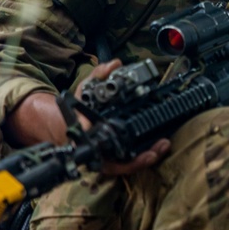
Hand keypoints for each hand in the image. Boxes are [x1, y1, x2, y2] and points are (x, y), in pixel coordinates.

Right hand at [4, 60, 169, 175]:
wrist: (66, 124)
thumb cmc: (77, 109)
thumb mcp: (85, 89)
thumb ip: (99, 75)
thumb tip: (114, 64)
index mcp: (82, 133)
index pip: (98, 142)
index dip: (110, 142)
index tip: (125, 140)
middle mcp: (92, 149)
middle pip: (115, 162)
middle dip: (137, 158)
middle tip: (155, 149)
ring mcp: (102, 157)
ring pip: (122, 165)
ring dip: (144, 159)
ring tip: (162, 147)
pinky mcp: (110, 159)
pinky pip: (126, 163)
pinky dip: (141, 158)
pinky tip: (157, 149)